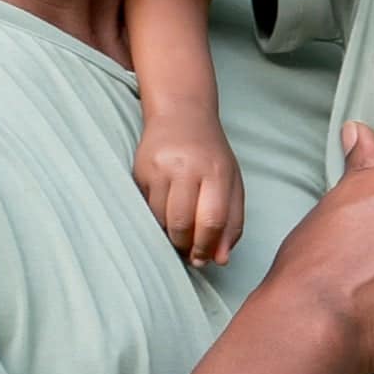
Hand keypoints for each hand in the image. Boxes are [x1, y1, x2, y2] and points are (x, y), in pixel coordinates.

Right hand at [133, 120, 245, 266]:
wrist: (180, 114)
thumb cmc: (210, 154)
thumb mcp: (231, 182)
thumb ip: (232, 221)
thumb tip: (221, 259)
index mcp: (217, 172)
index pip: (212, 220)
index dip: (207, 247)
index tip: (204, 259)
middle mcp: (188, 168)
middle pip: (183, 223)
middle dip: (185, 246)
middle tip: (189, 252)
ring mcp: (161, 168)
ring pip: (161, 219)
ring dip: (170, 234)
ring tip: (178, 232)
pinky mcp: (141, 170)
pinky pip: (147, 208)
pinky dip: (157, 219)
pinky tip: (165, 213)